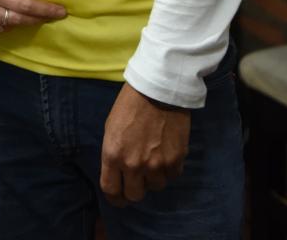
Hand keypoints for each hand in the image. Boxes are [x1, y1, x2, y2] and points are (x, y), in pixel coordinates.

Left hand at [100, 83, 190, 206]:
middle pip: (134, 195)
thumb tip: (119, 172)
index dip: (115, 198)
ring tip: (154, 159)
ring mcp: (156, 164)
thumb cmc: (130, 104)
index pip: (111, 190)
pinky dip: (169, 169)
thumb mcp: (112, 128)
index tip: (119, 197)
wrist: (158, 89)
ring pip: (155, 187)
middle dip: (134, 189)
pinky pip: (172, 176)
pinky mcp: (175, 160)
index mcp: (113, 154)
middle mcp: (133, 164)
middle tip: (138, 179)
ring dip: (154, 177)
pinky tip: (167, 154)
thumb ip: (114, 153)